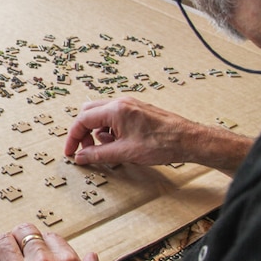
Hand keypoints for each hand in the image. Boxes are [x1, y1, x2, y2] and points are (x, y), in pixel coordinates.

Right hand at [63, 97, 251, 172]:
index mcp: (115, 110)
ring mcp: (130, 105)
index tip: (71, 152)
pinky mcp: (137, 110)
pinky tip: (120, 143)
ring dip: (97, 131)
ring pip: (101, 114)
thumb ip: (99, 154)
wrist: (189, 140)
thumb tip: (82, 157)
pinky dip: (110, 129)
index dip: (73, 138)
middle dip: (83, 132)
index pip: (83, 120)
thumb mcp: (125, 153)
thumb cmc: (163, 143)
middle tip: (85, 149)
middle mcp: (121, 103)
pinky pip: (114, 116)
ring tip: (108, 148)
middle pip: (88, 113)